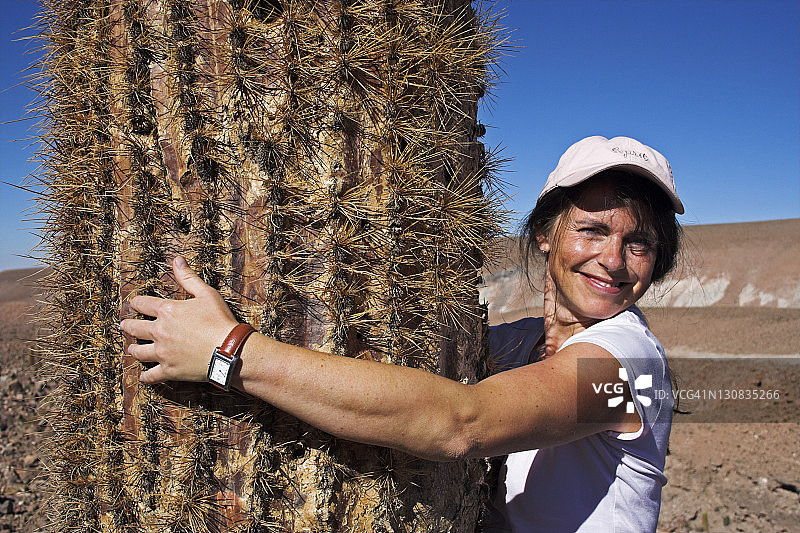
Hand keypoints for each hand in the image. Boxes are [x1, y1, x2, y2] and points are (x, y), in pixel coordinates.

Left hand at [120, 256, 238, 383]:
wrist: (228, 349)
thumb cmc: (219, 320)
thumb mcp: (206, 294)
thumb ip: (188, 278)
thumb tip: (177, 260)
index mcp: (167, 311)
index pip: (143, 304)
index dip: (136, 303)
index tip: (134, 304)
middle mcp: (159, 331)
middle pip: (135, 328)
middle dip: (128, 326)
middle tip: (124, 326)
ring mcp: (162, 352)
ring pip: (139, 352)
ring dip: (134, 349)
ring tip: (132, 348)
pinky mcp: (168, 370)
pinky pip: (151, 375)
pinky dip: (145, 376)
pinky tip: (142, 376)